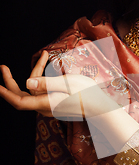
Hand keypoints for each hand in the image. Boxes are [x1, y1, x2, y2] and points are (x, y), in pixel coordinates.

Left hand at [0, 51, 115, 118]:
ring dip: (35, 73)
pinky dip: (42, 79)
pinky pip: (42, 92)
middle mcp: (45, 107)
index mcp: (46, 103)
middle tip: (3, 67)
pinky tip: (49, 68)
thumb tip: (28, 82)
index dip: (6, 93)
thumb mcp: (69, 83)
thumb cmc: (88, 94)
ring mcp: (50, 107)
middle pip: (22, 96)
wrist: (102, 108)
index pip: (19, 101)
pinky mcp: (55, 105)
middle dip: (11, 82)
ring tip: (45, 56)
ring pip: (34, 91)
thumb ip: (47, 83)